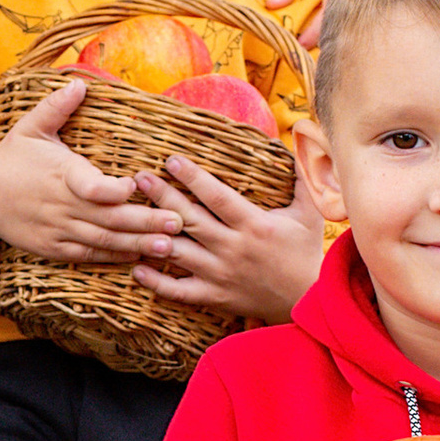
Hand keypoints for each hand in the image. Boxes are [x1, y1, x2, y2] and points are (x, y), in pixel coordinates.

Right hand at [0, 78, 176, 260]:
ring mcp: (58, 230)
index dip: (113, 190)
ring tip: (170, 245)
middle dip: (146, 221)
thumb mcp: (30, 127)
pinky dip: (114, 256)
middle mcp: (61, 205)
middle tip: (180, 221)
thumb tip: (79, 82)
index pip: (89, 187)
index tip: (134, 184)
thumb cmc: (10, 157)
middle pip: (108, 218)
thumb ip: (57, 107)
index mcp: (59, 174)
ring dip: (138, 243)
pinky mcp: (54, 248)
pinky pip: (89, 255)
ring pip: (104, 240)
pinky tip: (139, 256)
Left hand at [132, 156, 324, 322]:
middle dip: (162, 196)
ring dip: (151, 235)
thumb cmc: (306, 252)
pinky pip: (179, 291)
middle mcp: (233, 249)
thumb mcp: (310, 212)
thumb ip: (302, 177)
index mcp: (254, 225)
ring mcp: (220, 275)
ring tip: (129, 217)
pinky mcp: (214, 297)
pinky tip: (136, 268)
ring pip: (178, 253)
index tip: (171, 160)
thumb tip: (298, 140)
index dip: (193, 177)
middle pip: (190, 219)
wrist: (310, 300)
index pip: (217, 196)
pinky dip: (156, 282)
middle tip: (140, 177)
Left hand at [268, 0, 370, 49]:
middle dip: (323, 38)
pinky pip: (344, 14)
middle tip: (303, 57)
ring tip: (309, 53)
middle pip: (341, 19)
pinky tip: (318, 40)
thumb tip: (271, 5)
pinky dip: (331, 26)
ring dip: (329, 35)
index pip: (332, 7)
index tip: (300, 45)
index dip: (317, 30)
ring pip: (345, 19)